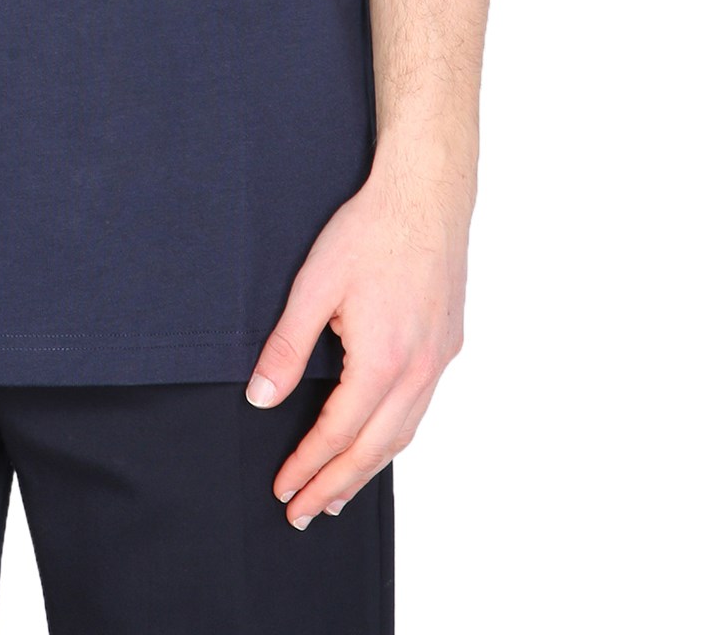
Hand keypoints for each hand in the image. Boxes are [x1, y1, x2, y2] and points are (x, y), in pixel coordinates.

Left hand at [245, 136, 470, 527]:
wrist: (426, 194)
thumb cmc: (369, 231)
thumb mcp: (314, 285)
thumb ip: (287, 347)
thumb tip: (260, 400)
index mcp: (383, 362)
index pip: (339, 434)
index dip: (308, 466)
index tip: (284, 490)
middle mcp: (418, 371)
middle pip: (374, 449)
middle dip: (336, 485)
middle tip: (304, 514)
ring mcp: (438, 360)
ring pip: (402, 434)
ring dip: (368, 468)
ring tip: (337, 493)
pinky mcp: (447, 344)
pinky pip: (419, 408)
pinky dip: (393, 436)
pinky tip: (378, 440)